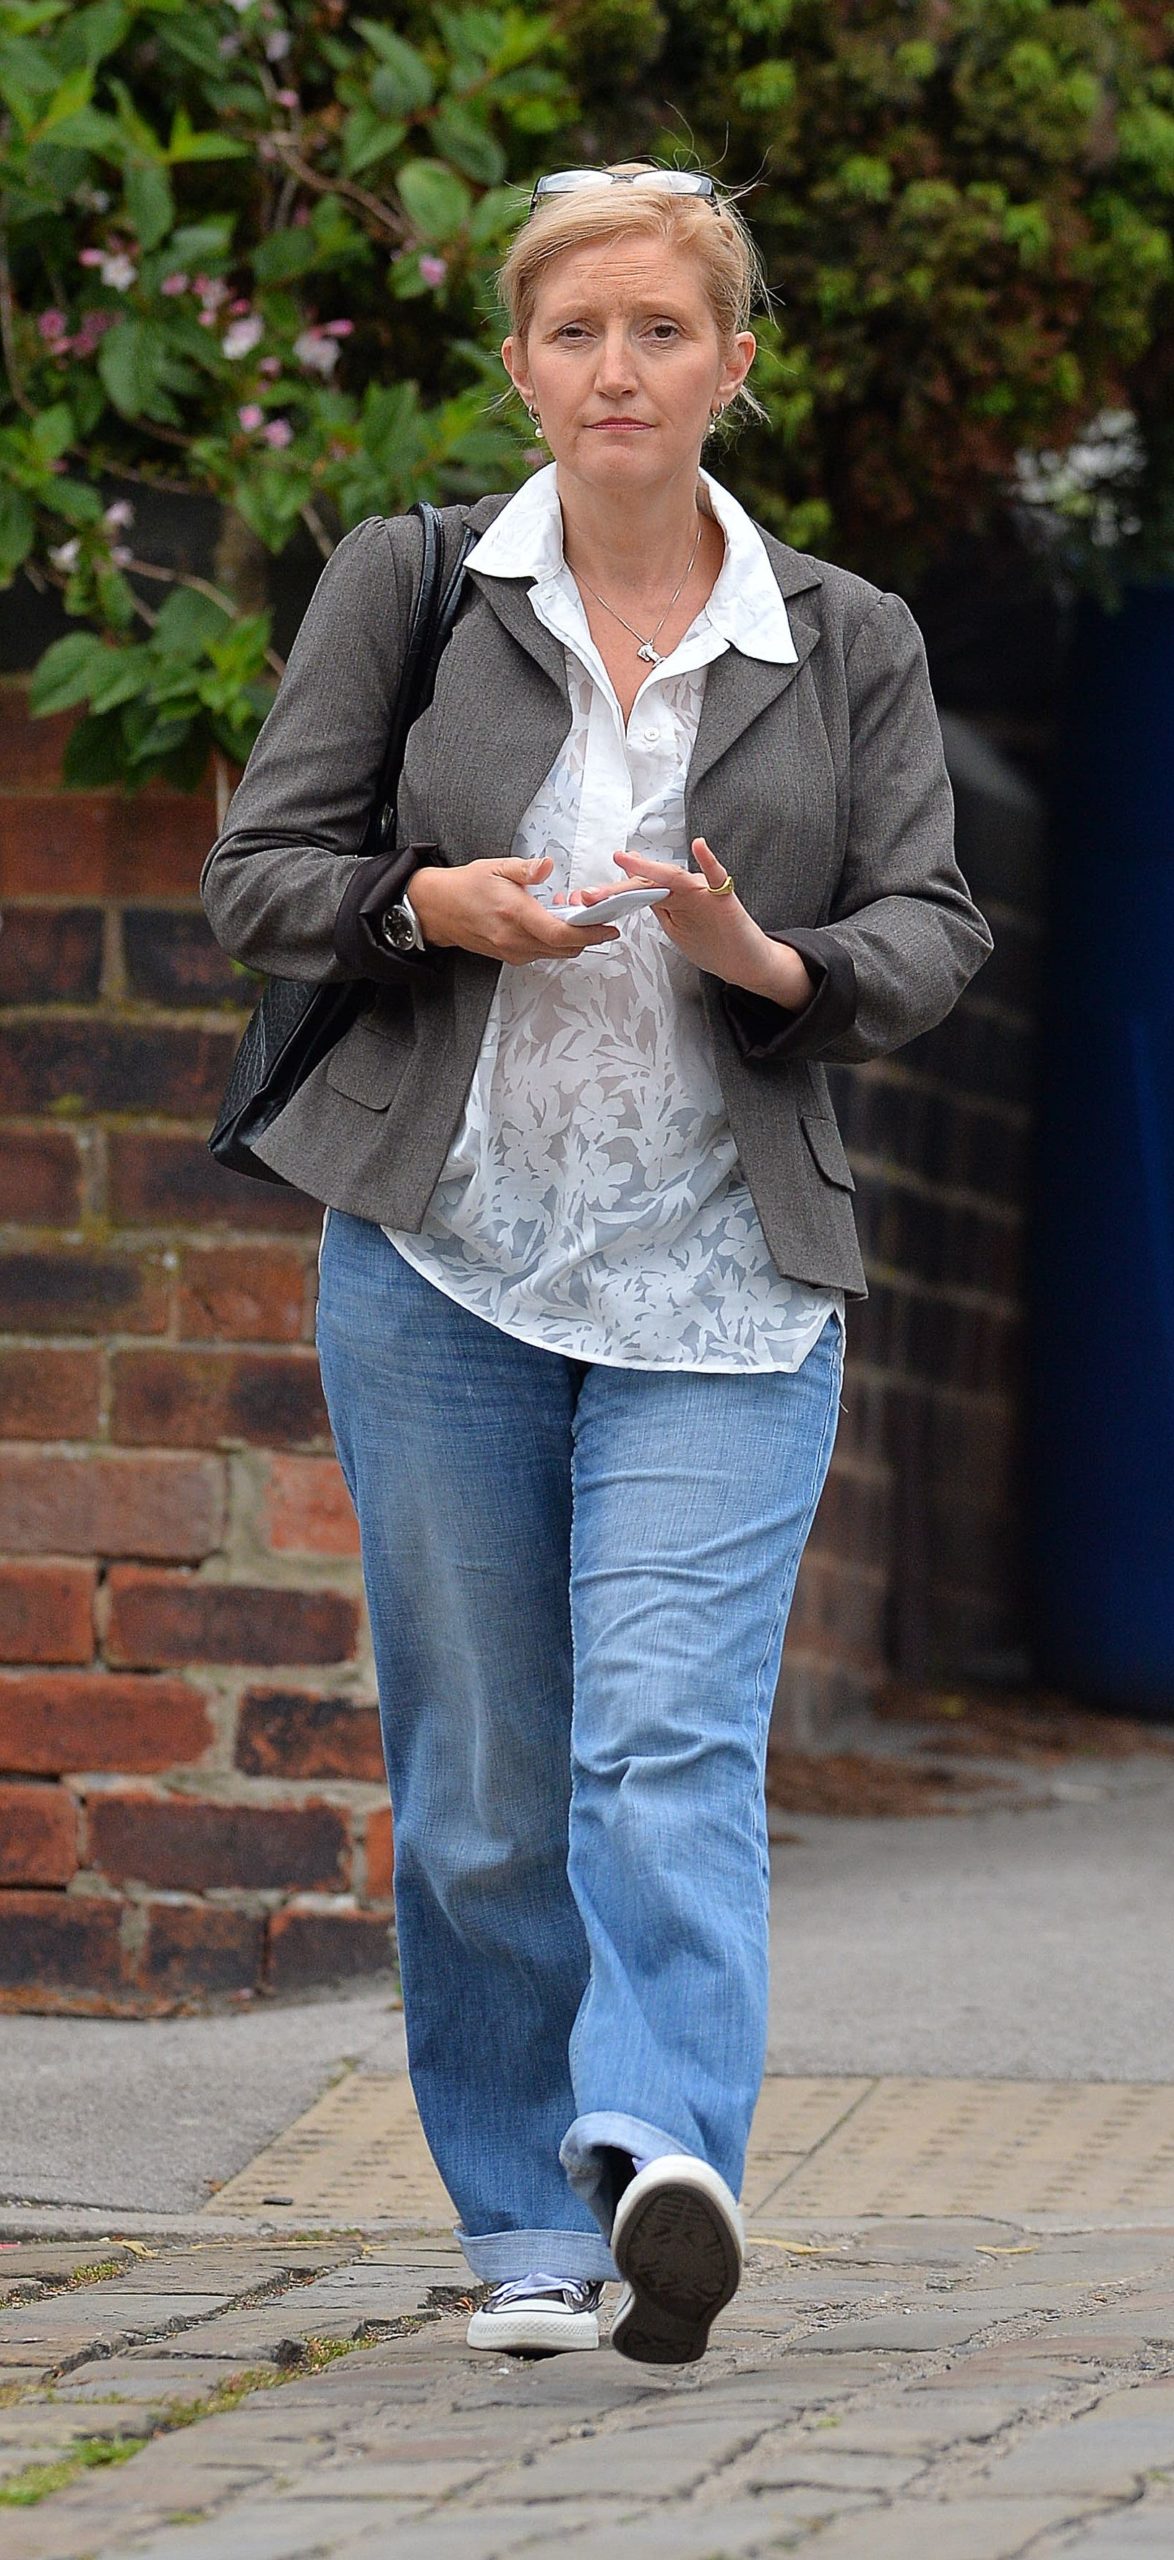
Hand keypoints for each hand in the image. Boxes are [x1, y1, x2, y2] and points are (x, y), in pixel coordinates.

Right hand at [409, 857, 619, 965]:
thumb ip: (526, 869)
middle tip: (595, 916)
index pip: (561, 933)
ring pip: (555, 952)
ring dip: (570, 937)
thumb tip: (548, 865)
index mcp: (515, 914)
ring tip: (570, 913)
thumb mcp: (496, 867)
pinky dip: (554, 941)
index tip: (608, 927)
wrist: (438, 909)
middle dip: (587, 935)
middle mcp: (514, 939)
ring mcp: (512, 951)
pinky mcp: (509, 956)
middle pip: (564, 947)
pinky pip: (541, 953)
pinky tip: (550, 922)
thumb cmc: (466, 887)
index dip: (590, 933)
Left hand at [573, 839, 814, 1007]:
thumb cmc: (714, 944)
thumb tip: (631, 893)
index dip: (609, 895)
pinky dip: (708, 862)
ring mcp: (704, 893)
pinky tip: (700, 846)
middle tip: (588, 895)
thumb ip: (659, 907)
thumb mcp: (676, 928)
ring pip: (672, 878)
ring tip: (624, 860)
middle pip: (646, 884)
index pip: (636, 892)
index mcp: (670, 900)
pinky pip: (716, 878)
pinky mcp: (724, 900)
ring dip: (647, 869)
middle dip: (615, 890)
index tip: (583, 900)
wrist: (747, 962)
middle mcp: (684, 890)